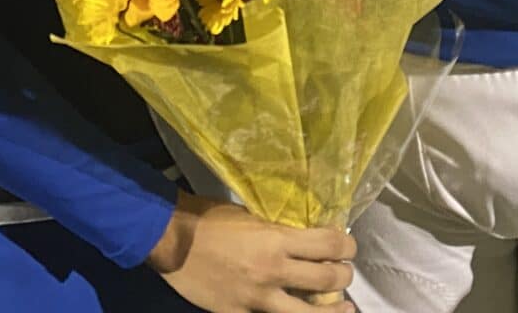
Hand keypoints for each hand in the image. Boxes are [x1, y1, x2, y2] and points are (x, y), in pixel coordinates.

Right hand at [147, 193, 356, 312]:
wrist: (170, 240)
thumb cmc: (208, 217)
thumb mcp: (250, 215)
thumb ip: (276, 231)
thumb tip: (300, 239)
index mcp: (276, 240)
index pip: (330, 244)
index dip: (346, 245)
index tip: (347, 246)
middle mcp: (273, 271)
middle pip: (328, 279)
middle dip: (344, 275)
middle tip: (343, 273)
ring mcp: (256, 299)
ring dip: (332, 311)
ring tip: (343, 310)